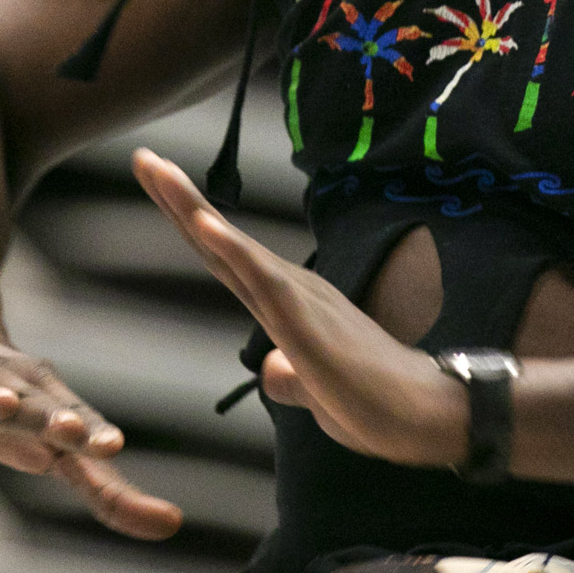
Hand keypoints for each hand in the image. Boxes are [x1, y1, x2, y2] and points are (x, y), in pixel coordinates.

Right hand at [0, 327, 181, 540]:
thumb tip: (171, 525)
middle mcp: (16, 392)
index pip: (82, 423)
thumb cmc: (18, 409)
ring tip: (4, 405)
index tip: (115, 446)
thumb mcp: (61, 448)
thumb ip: (109, 490)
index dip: (95, 435)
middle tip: (73, 430)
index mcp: (54, 406)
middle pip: (38, 405)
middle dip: (54, 417)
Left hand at [132, 148, 463, 464]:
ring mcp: (301, 304)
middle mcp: (292, 292)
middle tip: (144, 158)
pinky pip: (264, 283)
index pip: (227, 258)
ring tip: (158, 172)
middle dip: (179, 199)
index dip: (190, 222)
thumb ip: (291, 378)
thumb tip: (272, 369)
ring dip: (194, 210)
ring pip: (236, 250)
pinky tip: (204, 226)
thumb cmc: (379, 403)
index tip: (158, 183)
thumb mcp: (318, 394)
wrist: (429, 414)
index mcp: (290, 304)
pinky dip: (232, 251)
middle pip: (222, 242)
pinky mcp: (310, 326)